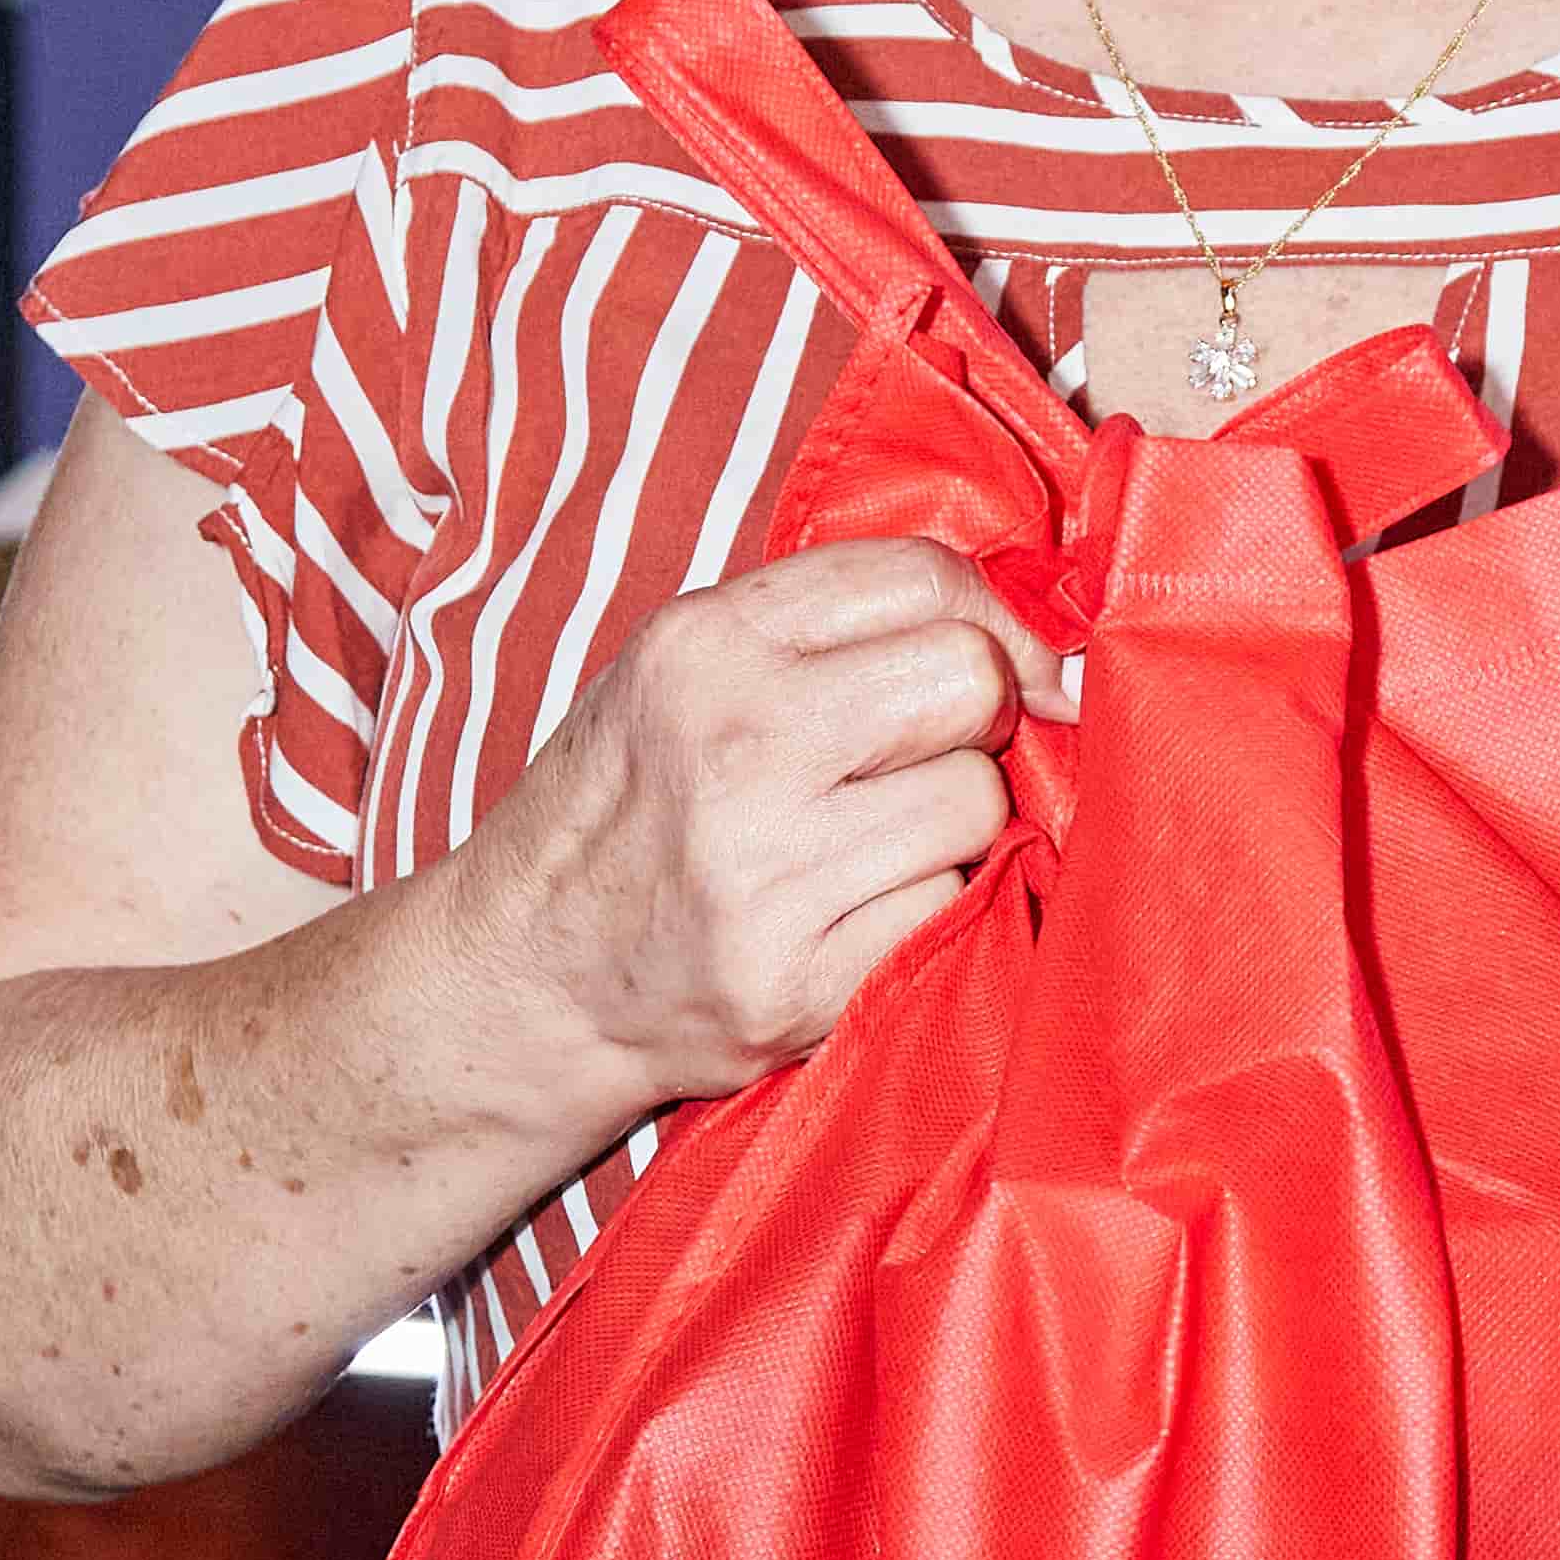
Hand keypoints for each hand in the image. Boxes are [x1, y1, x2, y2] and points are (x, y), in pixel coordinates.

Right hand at [470, 537, 1058, 1115]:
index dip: (998, 619)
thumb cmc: (623, 808)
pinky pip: (947, 909)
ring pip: (977, 804)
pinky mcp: (798, 982)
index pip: (922, 576)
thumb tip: (1035, 643)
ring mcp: (765, 872)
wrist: (524, 978)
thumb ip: (826, 632)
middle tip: (923, 759)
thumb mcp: (683, 671)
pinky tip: (851, 912)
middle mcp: (734, 746)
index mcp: (704, 645)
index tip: (1016, 664)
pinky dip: (922, 909)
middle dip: (979, 719)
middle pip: (969, 682)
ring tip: (867, 843)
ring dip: (952, 826)